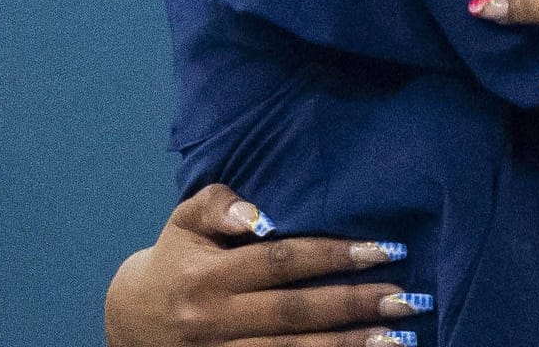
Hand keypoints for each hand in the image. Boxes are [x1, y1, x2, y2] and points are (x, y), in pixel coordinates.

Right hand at [105, 184, 416, 346]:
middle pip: (294, 314)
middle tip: (408, 297)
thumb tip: (257, 213)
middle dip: (355, 305)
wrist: (131, 322)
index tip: (385, 249)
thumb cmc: (176, 258)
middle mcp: (214, 320)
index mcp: (208, 276)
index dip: (334, 255)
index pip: (281, 262)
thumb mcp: (185, 221)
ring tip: (401, 336)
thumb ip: (220, 205)